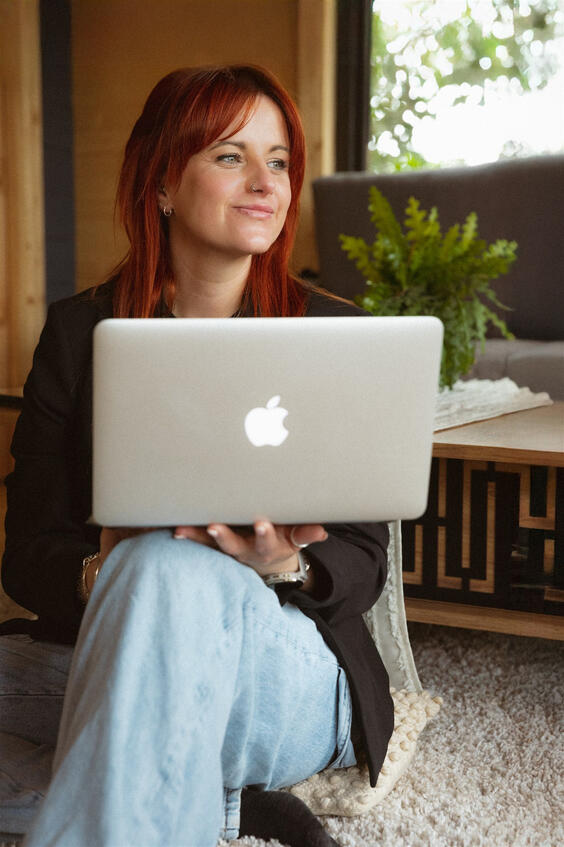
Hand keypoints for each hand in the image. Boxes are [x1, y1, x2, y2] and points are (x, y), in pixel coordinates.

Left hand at [173, 521, 327, 578]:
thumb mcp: (296, 539)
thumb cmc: (282, 540)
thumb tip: (321, 532)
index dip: (264, 533)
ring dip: (197, 536)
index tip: (262, 523)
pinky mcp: (212, 544)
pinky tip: (173, 528)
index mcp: (267, 546)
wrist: (267, 561)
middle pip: (233, 545)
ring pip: (210, 544)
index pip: (266, 540)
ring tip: (181, 530)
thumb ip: (306, 533)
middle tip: (214, 526)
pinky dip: (187, 535)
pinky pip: (197, 540)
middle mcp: (244, 549)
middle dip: (224, 536)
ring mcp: (227, 548)